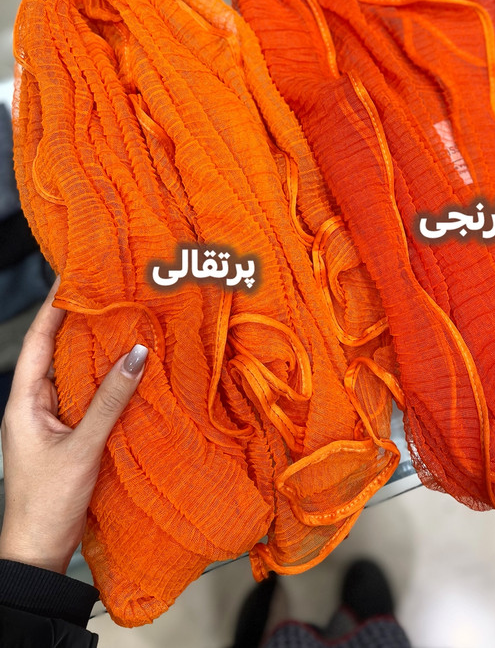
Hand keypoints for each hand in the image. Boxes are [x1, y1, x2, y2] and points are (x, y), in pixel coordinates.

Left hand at [0, 277, 147, 573]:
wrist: (37, 551)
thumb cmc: (48, 502)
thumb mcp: (82, 447)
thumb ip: (111, 400)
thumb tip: (138, 354)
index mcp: (24, 401)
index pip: (40, 340)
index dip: (55, 306)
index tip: (72, 275)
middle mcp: (34, 403)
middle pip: (56, 350)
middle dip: (78, 319)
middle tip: (106, 289)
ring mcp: (50, 419)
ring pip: (73, 372)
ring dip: (94, 347)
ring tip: (120, 317)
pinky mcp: (67, 434)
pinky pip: (86, 394)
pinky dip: (103, 377)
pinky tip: (125, 366)